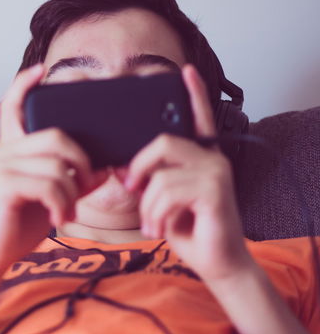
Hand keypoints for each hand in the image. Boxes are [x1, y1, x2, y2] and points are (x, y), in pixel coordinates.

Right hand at [0, 64, 104, 269]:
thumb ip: (73, 179)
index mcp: (11, 150)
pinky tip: (59, 216)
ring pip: (56, 163)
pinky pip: (49, 183)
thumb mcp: (52, 198)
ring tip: (68, 210)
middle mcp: (2, 152)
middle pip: (55, 136)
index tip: (42, 70)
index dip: (25, 85)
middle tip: (86, 185)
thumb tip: (105, 167)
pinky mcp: (3, 186)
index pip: (13, 107)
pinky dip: (62, 202)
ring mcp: (0, 168)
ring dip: (73, 190)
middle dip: (81, 160)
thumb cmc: (16, 226)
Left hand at [126, 65, 251, 279]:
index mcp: (199, 157)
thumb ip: (146, 179)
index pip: (196, 118)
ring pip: (159, 175)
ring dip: (145, 206)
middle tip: (132, 191)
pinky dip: (155, 215)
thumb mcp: (158, 200)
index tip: (184, 71)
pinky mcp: (215, 192)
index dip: (192, 93)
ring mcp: (216, 173)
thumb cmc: (187, 229)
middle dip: (137, 168)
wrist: (215, 263)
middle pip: (162, 142)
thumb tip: (116, 165)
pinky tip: (161, 229)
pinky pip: (167, 193)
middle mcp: (211, 159)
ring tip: (152, 223)